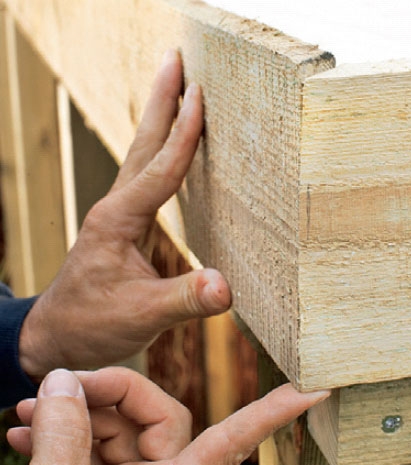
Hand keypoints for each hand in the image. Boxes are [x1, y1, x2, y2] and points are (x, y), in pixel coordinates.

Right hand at [0, 369, 328, 464]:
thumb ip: (64, 435)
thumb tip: (66, 383)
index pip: (232, 443)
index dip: (272, 414)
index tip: (313, 390)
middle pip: (155, 412)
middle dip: (108, 390)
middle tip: (58, 386)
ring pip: (119, 420)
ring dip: (74, 408)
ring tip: (26, 413)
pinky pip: (90, 438)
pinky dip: (59, 429)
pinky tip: (22, 433)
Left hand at [18, 50, 230, 379]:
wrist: (58, 333)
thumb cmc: (93, 324)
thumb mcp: (141, 317)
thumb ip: (184, 300)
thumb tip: (227, 287)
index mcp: (117, 221)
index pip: (159, 170)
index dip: (183, 135)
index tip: (200, 96)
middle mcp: (115, 209)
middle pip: (143, 145)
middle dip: (161, 101)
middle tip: (176, 60)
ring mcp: (118, 215)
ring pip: (142, 156)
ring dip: (160, 118)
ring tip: (177, 87)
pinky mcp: (124, 225)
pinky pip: (147, 177)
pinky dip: (162, 152)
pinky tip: (173, 148)